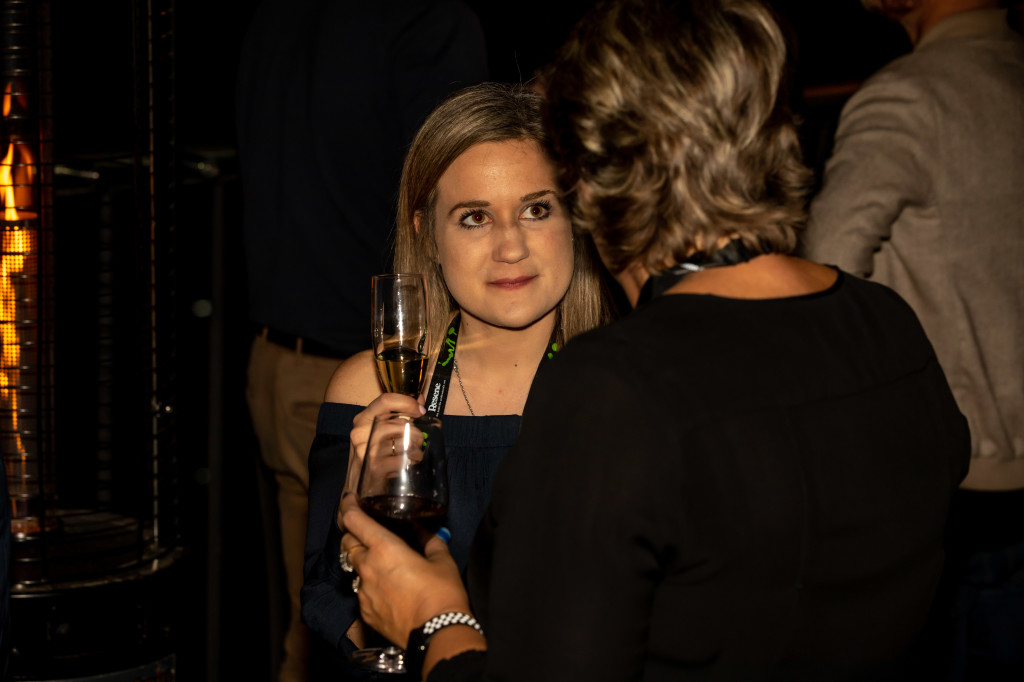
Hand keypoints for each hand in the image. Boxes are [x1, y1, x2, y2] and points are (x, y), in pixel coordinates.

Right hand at [337, 392, 424, 531]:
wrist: (356, 486)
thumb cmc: (372, 455)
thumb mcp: (379, 432)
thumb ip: (398, 416)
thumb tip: (420, 401)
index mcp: (362, 419)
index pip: (385, 400)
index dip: (407, 402)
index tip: (421, 410)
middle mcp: (360, 432)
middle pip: (400, 423)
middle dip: (416, 432)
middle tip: (420, 439)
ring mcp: (366, 450)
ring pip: (404, 441)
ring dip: (417, 448)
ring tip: (416, 453)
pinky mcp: (374, 467)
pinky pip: (403, 459)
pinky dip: (412, 460)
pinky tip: (410, 462)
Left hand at [340, 494, 470, 647]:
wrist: (437, 633)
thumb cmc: (442, 593)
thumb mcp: (442, 560)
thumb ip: (429, 540)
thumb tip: (425, 532)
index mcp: (384, 548)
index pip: (354, 521)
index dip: (348, 507)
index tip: (349, 501)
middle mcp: (367, 568)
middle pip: (346, 544)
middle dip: (353, 535)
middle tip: (366, 532)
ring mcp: (363, 592)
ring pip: (353, 569)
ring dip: (362, 562)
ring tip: (380, 564)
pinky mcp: (365, 612)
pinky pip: (361, 592)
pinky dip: (369, 585)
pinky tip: (386, 589)